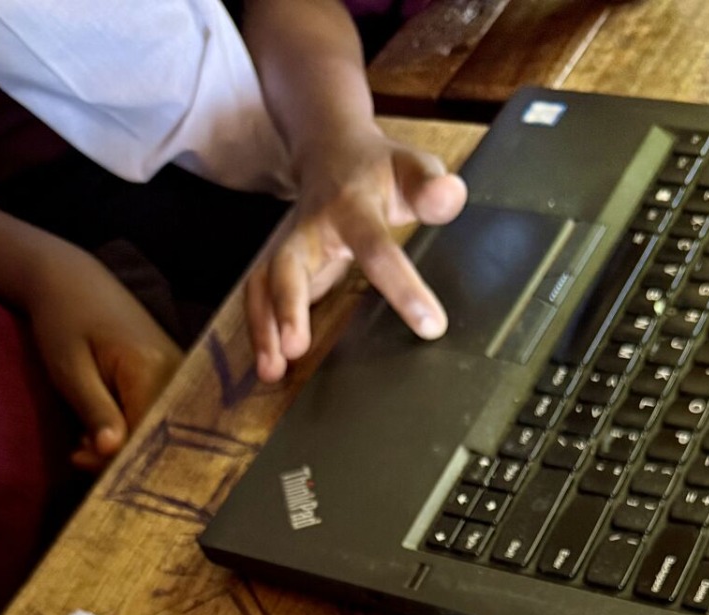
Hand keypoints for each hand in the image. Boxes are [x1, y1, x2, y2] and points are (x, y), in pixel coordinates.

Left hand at [24, 242, 182, 468]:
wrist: (72, 279)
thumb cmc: (63, 319)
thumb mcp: (70, 368)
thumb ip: (95, 410)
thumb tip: (112, 453)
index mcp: (152, 369)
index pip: (145, 434)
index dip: (115, 457)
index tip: (77, 458)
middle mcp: (178, 373)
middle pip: (158, 436)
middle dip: (119, 453)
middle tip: (78, 450)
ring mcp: (180, 374)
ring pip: (159, 429)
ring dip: (124, 442)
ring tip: (86, 435)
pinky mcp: (174, 376)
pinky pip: (159, 416)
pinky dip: (132, 427)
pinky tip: (104, 425)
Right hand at [245, 129, 467, 382]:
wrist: (331, 150)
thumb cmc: (379, 170)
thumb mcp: (410, 168)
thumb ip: (430, 185)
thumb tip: (449, 194)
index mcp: (352, 206)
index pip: (376, 249)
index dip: (403, 287)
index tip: (431, 327)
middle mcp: (311, 227)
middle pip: (291, 263)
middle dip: (288, 303)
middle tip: (295, 346)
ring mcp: (289, 245)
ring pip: (264, 283)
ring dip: (264, 328)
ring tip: (272, 370)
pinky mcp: (277, 264)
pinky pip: (259, 296)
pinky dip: (259, 330)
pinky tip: (268, 366)